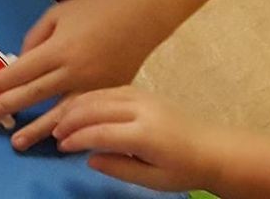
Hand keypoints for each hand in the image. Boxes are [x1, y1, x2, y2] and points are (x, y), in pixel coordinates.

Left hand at [0, 0, 168, 147]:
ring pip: (59, 113)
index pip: (20, 72)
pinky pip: (83, 114)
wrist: (141, 16)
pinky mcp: (109, 94)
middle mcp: (74, 72)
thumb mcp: (57, 15)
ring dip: (36, 129)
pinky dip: (67, 127)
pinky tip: (54, 137)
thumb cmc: (94, 11)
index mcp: (59, 50)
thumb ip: (34, 39)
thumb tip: (20, 63)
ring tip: (16, 143)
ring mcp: (94, 87)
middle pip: (33, 94)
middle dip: (5, 108)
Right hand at [52, 86, 228, 191]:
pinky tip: (78, 106)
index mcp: (145, 134)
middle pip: (94, 107)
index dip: (76, 139)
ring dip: (75, 106)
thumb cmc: (184, 170)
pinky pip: (107, 90)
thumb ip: (119, 168)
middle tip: (54, 133)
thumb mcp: (153, 180)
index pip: (100, 132)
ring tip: (60, 120)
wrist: (215, 149)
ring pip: (98, 94)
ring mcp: (142, 96)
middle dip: (69, 119)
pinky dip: (88, 97)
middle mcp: (141, 109)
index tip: (61, 146)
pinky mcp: (142, 92)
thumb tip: (88, 158)